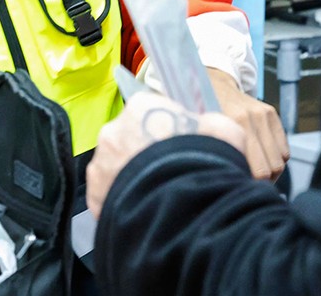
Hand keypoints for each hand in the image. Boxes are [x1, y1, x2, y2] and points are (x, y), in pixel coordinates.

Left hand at [86, 92, 244, 215]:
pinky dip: (123, 204)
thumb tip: (206, 129)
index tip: (180, 148)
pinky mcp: (95, 197)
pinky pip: (109, 197)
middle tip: (169, 175)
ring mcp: (101, 165)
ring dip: (132, 180)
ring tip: (157, 199)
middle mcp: (114, 131)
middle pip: (129, 140)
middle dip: (145, 156)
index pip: (150, 113)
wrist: (185, 207)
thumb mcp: (224, 132)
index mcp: (142, 107)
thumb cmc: (205, 162)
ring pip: (116, 170)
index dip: (167, 132)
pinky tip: (144, 213)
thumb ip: (209, 126)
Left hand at [207, 67, 288, 179]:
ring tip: (257, 174)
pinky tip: (263, 160)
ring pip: (281, 159)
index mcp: (234, 125)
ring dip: (271, 172)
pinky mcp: (272, 113)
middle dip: (263, 181)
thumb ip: (219, 157)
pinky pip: (284, 149)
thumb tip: (230, 185)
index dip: (252, 184)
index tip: (243, 188)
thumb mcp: (204, 136)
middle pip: (272, 167)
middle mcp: (253, 119)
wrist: (213, 83)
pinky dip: (276, 159)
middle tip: (249, 183)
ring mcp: (264, 115)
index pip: (258, 170)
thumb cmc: (204, 115)